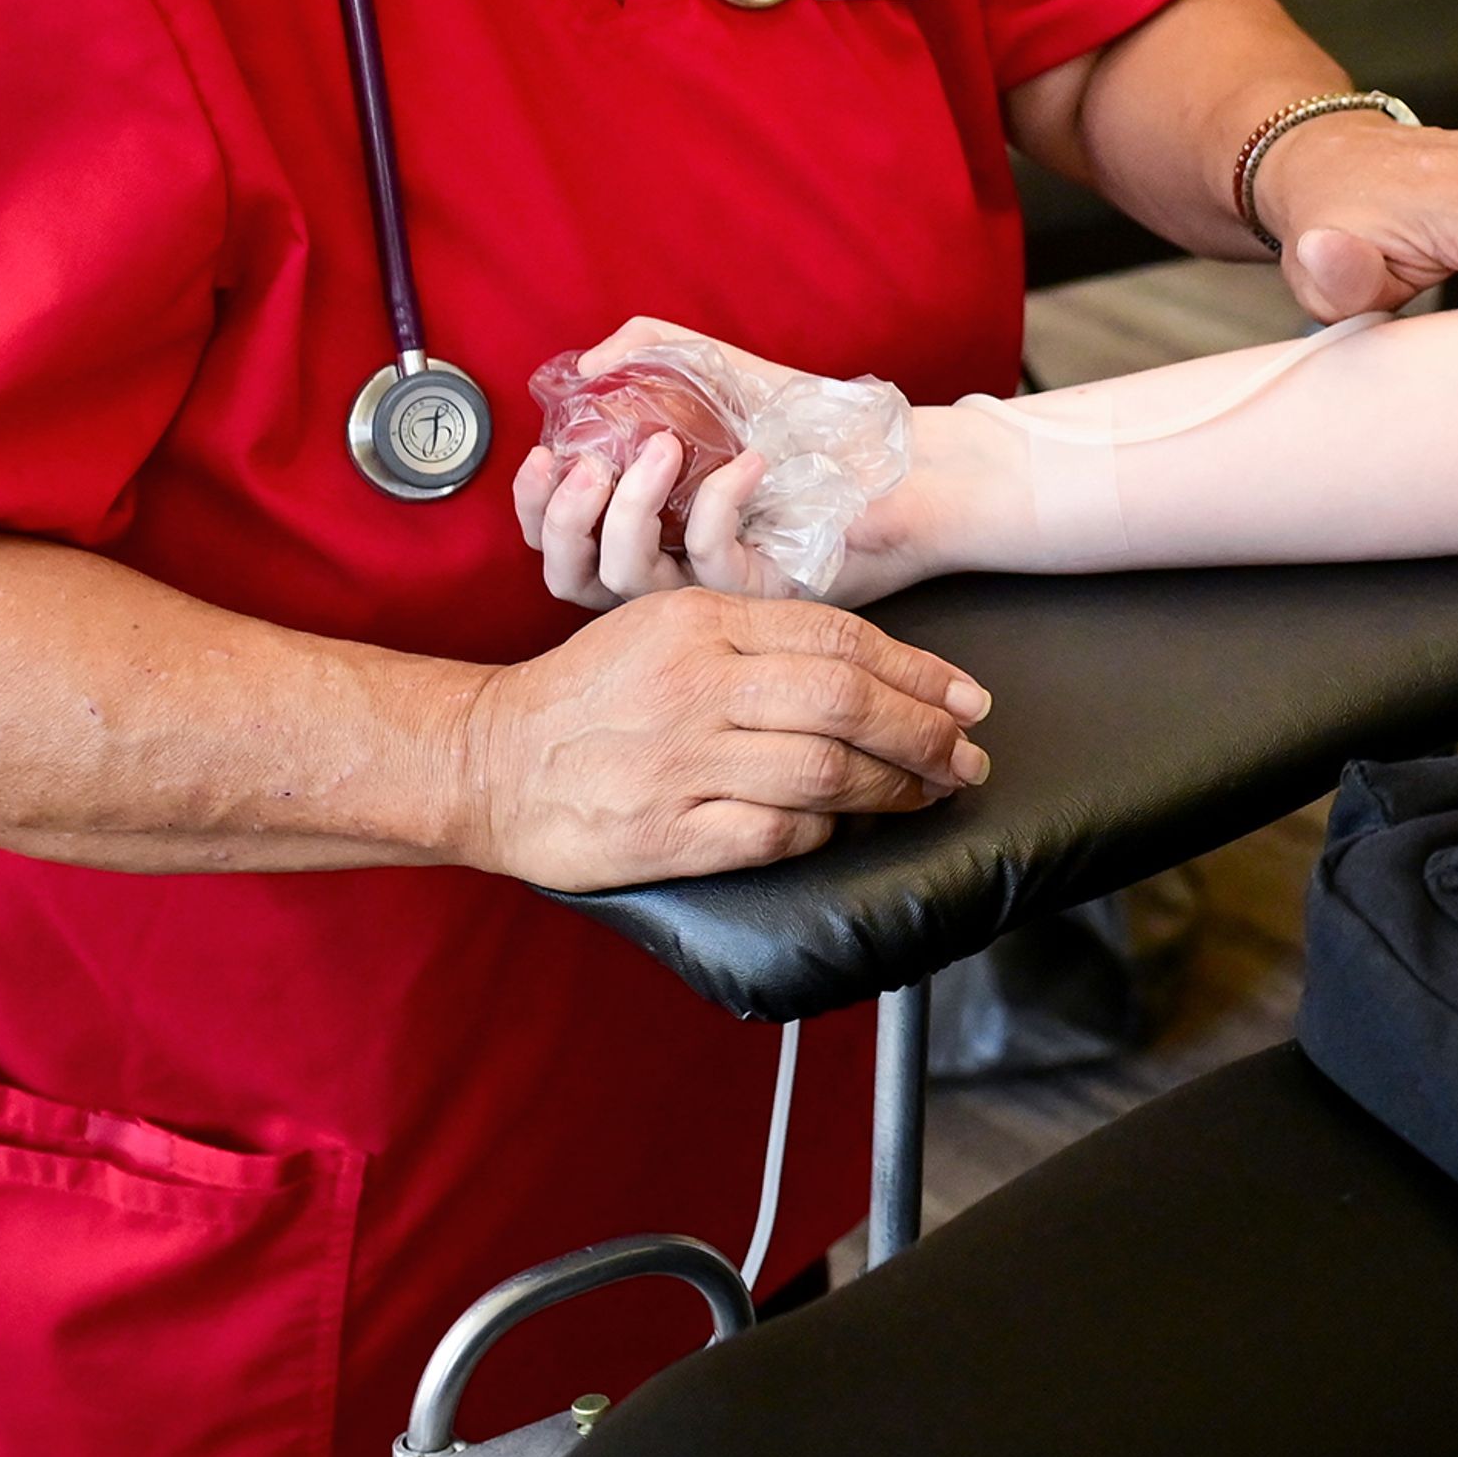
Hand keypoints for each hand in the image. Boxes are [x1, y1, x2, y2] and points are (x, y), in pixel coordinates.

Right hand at [455, 583, 990, 889]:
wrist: (488, 759)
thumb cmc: (591, 694)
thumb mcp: (667, 627)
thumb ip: (758, 635)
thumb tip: (871, 666)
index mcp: (705, 623)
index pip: (841, 639)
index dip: (919, 671)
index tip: (968, 696)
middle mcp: (699, 685)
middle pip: (849, 702)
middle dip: (928, 731)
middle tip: (968, 754)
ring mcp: (683, 761)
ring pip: (825, 770)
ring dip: (895, 787)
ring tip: (930, 793)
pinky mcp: (668, 832)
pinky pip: (777, 833)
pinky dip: (826, 833)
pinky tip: (846, 829)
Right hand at [511, 319, 935, 608]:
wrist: (893, 458)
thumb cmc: (804, 424)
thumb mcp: (717, 374)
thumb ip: (648, 352)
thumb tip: (587, 364)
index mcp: (647, 529)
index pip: (561, 543)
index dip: (535, 510)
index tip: (542, 457)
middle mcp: (670, 569)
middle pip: (574, 579)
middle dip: (562, 522)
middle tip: (585, 467)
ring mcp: (712, 591)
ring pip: (629, 581)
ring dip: (629, 508)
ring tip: (660, 446)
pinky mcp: (760, 596)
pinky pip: (711, 563)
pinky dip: (716, 504)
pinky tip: (746, 463)